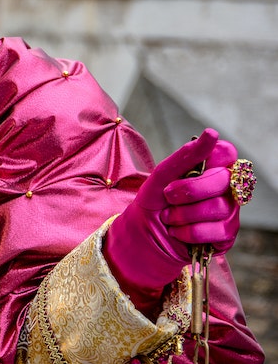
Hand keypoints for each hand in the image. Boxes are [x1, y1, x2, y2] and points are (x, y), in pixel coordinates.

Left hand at [103, 129, 239, 314]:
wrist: (142, 237)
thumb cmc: (153, 203)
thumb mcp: (161, 176)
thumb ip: (186, 155)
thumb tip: (212, 134)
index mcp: (210, 169)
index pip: (226, 153)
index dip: (211, 159)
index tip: (190, 170)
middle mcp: (224, 188)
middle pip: (223, 179)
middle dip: (188, 190)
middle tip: (168, 197)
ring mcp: (228, 212)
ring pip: (220, 207)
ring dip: (184, 215)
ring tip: (170, 218)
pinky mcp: (227, 236)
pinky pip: (219, 230)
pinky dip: (190, 233)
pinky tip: (179, 233)